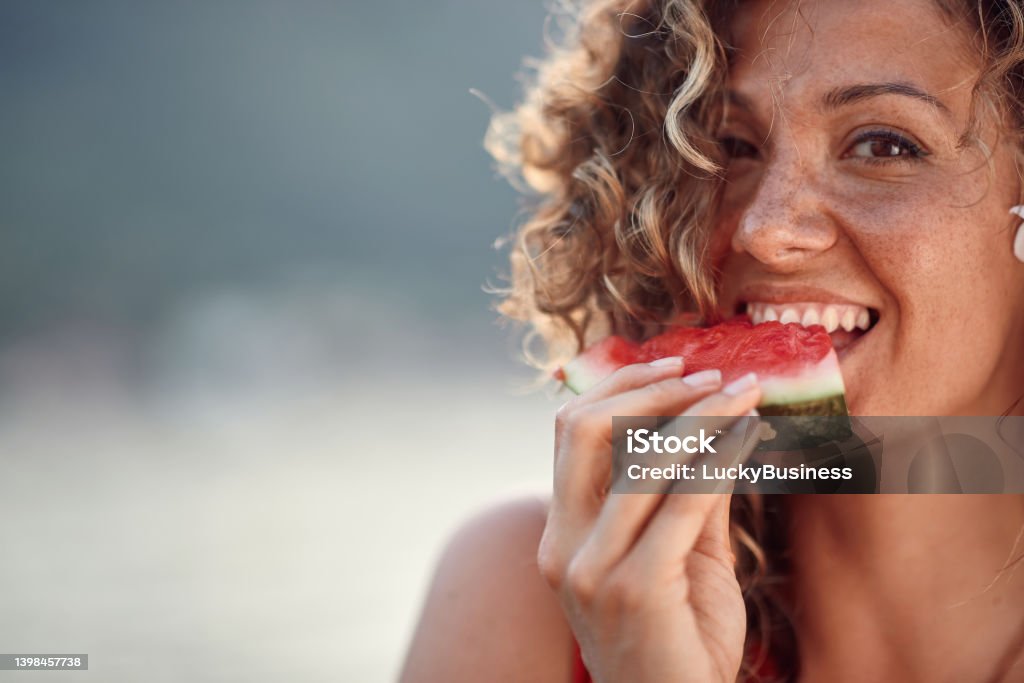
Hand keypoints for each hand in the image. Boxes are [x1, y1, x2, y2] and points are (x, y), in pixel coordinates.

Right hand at [538, 358, 760, 682]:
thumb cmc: (680, 641)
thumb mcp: (677, 557)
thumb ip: (683, 496)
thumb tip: (713, 426)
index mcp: (560, 533)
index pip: (570, 433)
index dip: (619, 386)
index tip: (675, 365)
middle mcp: (562, 546)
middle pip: (584, 430)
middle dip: (649, 389)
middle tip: (709, 374)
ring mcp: (590, 569)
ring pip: (638, 458)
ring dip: (698, 414)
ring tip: (743, 393)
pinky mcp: (634, 589)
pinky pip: (683, 501)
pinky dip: (720, 456)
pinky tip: (750, 435)